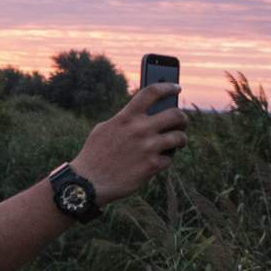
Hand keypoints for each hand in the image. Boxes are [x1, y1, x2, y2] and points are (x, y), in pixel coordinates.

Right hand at [71, 82, 187, 205]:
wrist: (88, 182)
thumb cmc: (94, 155)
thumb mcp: (104, 129)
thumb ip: (124, 120)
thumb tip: (146, 117)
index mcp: (126, 117)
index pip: (152, 92)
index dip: (168, 87)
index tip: (176, 88)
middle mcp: (139, 129)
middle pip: (175, 115)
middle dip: (182, 118)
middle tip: (181, 122)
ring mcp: (147, 148)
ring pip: (179, 137)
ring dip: (180, 139)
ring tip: (178, 141)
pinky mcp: (151, 166)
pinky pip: (169, 159)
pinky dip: (165, 159)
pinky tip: (158, 160)